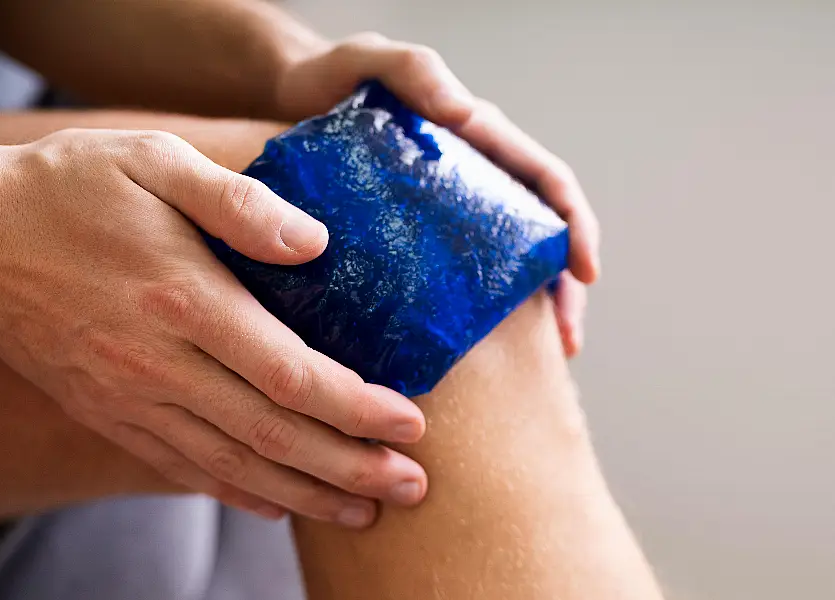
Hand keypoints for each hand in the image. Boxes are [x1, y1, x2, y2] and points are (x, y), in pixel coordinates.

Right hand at [0, 129, 427, 526]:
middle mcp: (160, 363)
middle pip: (274, 434)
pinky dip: (236, 492)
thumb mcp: (155, 162)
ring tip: (364, 511)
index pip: (292, 374)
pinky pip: (181, 466)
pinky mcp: (105, 412)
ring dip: (306, 492)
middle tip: (411, 487)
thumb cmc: (68, 187)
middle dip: (351, 466)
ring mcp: (128, 397)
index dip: (358, 407)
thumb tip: (316, 243)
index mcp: (184, 299)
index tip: (411, 424)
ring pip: (233, 465)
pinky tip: (278, 504)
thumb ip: (239, 202)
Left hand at [274, 33, 599, 355]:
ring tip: (546, 357)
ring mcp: (451, 210)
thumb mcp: (371, 63)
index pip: (546, 181)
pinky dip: (481, 312)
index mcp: (481, 139)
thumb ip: (415, 72)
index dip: (576, 225)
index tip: (586, 270)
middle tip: (567, 341)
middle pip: (541, 233)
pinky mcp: (420, 236)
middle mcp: (476, 178)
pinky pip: (462, 275)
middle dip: (565, 287)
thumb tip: (464, 111)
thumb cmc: (332, 77)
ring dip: (536, 309)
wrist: (291, 99)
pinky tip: (478, 348)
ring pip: (510, 261)